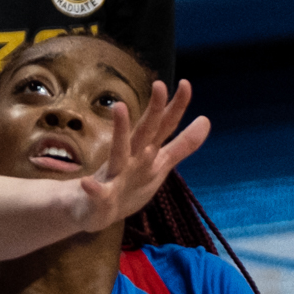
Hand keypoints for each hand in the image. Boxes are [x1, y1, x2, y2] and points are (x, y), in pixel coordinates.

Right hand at [77, 80, 208, 230]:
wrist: (93, 210)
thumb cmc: (128, 184)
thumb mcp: (159, 165)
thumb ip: (182, 145)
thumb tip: (206, 119)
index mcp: (146, 150)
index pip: (164, 126)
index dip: (176, 107)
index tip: (186, 83)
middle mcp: (130, 157)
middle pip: (144, 132)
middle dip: (153, 111)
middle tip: (160, 84)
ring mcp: (114, 175)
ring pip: (118, 152)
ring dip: (120, 132)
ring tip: (120, 107)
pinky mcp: (100, 196)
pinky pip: (97, 192)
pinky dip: (93, 189)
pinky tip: (88, 184)